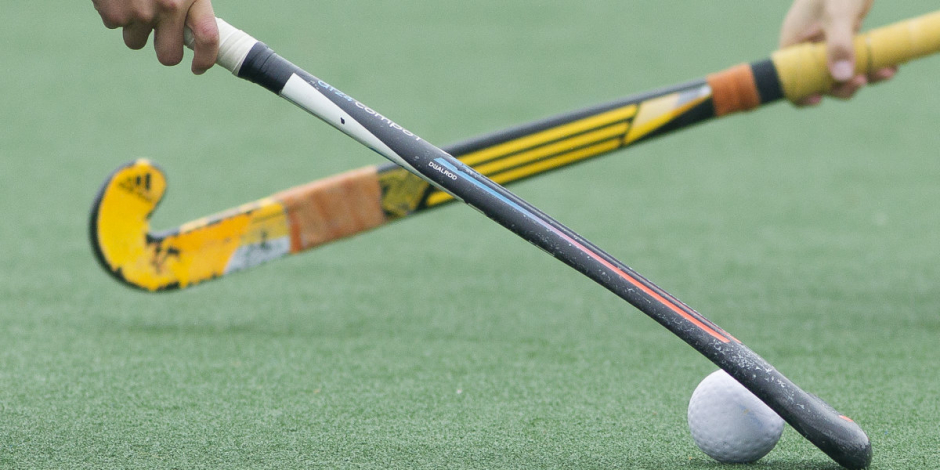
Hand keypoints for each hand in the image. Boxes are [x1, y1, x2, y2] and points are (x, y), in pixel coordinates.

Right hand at [92, 0, 218, 73]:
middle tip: (159, 33)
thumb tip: (194, 31)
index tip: (198, 67)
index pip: (208, 38)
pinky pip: (114, 25)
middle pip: (168, 57)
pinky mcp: (113, 13)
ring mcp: (139, 13)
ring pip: (136, 41)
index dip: (206, 59)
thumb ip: (189, 3)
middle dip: (162, 48)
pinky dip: (114, 11)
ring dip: (134, 25)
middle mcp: (169, 7)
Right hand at [779, 0, 896, 104]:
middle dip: (841, 86)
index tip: (819, 98)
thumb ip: (840, 43)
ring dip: (862, 77)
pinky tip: (890, 65)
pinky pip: (854, 60)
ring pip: (840, 73)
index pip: (789, 78)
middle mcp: (806, 48)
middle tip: (863, 80)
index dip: (800, 93)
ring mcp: (825, 44)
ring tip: (887, 72)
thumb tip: (843, 77)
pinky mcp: (843, 39)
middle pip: (818, 81)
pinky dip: (871, 65)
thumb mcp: (838, 13)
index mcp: (793, 43)